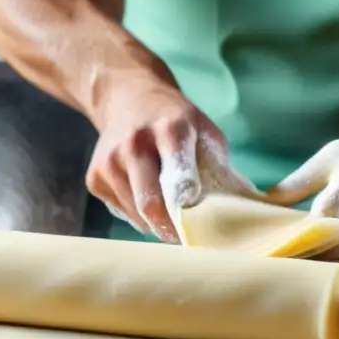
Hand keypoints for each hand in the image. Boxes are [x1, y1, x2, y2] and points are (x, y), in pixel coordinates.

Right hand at [87, 79, 258, 241]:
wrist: (126, 97)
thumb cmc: (176, 121)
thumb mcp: (204, 131)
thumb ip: (220, 168)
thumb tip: (245, 210)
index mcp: (170, 128)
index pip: (177, 169)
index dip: (186, 199)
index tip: (195, 222)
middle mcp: (134, 144)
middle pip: (151, 203)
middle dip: (173, 229)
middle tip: (190, 241)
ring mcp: (109, 161)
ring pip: (137, 215)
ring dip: (158, 224)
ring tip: (170, 212)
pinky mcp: (94, 178)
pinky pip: (123, 212)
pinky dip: (139, 216)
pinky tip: (146, 195)